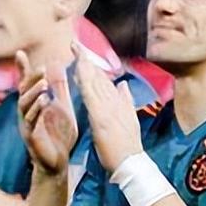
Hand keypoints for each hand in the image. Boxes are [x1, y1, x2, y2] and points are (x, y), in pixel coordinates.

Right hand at [16, 51, 77, 175]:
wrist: (58, 162)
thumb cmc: (59, 134)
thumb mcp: (62, 106)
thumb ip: (59, 88)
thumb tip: (55, 65)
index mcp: (34, 103)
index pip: (26, 82)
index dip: (22, 69)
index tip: (20, 53)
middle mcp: (26, 112)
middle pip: (24, 91)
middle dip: (31, 79)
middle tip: (41, 68)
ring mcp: (27, 124)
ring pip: (25, 106)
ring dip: (34, 93)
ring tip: (43, 84)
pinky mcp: (31, 136)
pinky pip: (31, 122)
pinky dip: (37, 111)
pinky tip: (44, 103)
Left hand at [72, 43, 140, 171]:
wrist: (130, 162)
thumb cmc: (127, 146)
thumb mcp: (128, 120)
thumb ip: (125, 101)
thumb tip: (122, 84)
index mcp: (117, 102)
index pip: (102, 80)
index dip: (92, 65)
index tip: (83, 52)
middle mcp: (113, 101)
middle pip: (97, 76)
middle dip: (86, 59)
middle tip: (75, 43)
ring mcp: (108, 107)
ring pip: (94, 81)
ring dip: (85, 64)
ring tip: (76, 49)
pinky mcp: (101, 115)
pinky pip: (91, 94)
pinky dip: (86, 81)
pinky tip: (79, 70)